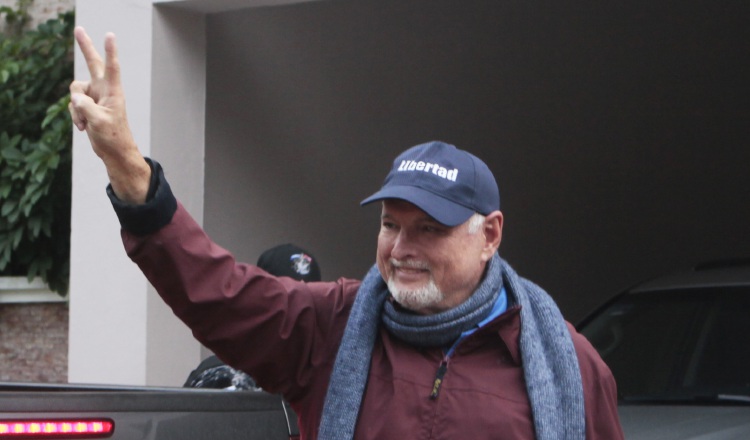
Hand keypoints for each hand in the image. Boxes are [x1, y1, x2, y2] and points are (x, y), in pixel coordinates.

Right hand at [69, 26, 149, 203]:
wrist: (113, 151)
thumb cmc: (113, 136)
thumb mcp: (99, 122)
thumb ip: (86, 107)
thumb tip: (76, 97)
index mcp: (113, 92)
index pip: (112, 68)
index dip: (110, 51)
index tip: (109, 35)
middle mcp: (104, 90)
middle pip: (92, 64)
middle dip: (85, 47)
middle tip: (78, 29)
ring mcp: (95, 96)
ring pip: (75, 91)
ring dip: (76, 108)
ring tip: (85, 123)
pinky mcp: (87, 105)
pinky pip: (73, 104)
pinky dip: (75, 115)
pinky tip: (83, 127)